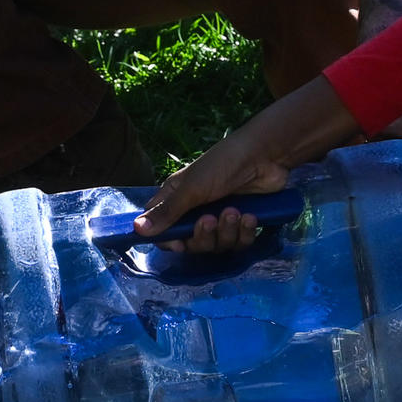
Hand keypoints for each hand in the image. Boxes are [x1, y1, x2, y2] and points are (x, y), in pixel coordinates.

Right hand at [135, 77, 360, 241]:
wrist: (265, 156)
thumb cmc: (222, 165)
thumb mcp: (191, 189)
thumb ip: (166, 212)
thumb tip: (135, 229)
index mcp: (177, 200)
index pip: (164, 231)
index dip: (169, 240)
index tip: (178, 242)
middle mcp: (196, 212)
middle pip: (192, 243)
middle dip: (203, 236)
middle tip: (212, 219)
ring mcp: (221, 219)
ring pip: (217, 245)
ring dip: (227, 232)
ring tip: (235, 212)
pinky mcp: (242, 224)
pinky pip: (239, 243)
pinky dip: (244, 232)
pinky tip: (250, 216)